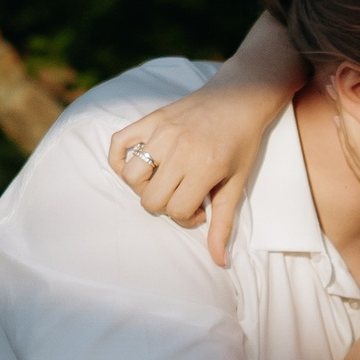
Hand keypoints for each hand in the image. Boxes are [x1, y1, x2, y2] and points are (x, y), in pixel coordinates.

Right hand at [109, 83, 275, 264]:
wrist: (239, 98)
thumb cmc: (241, 143)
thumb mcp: (236, 184)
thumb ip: (224, 224)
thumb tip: (219, 262)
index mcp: (203, 167)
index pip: (175, 210)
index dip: (187, 217)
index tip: (201, 208)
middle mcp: (178, 149)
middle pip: (150, 198)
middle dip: (164, 205)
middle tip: (182, 195)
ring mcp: (161, 132)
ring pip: (131, 176)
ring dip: (143, 186)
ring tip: (162, 181)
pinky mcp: (151, 119)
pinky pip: (118, 143)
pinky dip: (119, 159)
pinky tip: (136, 166)